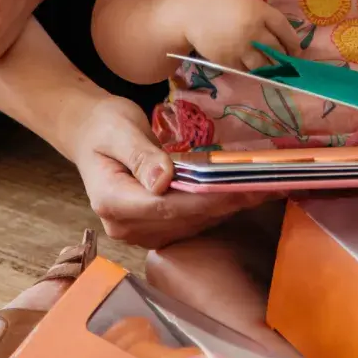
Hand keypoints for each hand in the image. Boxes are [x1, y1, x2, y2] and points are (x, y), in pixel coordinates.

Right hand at [70, 97, 276, 248]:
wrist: (90, 133)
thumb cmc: (103, 126)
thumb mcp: (119, 130)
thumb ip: (140, 155)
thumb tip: (162, 180)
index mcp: (111, 201)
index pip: (166, 207)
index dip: (205, 199)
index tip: (238, 187)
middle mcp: (125, 225)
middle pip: (184, 218)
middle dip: (226, 201)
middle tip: (268, 184)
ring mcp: (140, 231)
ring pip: (193, 223)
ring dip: (229, 206)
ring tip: (266, 187)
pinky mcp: (155, 228)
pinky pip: (191, 221)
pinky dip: (218, 206)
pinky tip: (244, 193)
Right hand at [177, 0, 300, 70]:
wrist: (189, 13)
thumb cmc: (219, 2)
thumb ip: (262, 13)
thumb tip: (279, 33)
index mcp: (259, 11)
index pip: (284, 29)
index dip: (293, 42)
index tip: (297, 50)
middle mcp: (252, 30)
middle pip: (276, 49)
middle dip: (284, 57)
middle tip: (288, 62)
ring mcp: (240, 47)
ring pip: (264, 64)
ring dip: (271, 68)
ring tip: (274, 69)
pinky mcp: (228, 60)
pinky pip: (246, 70)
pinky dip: (252, 70)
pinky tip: (253, 67)